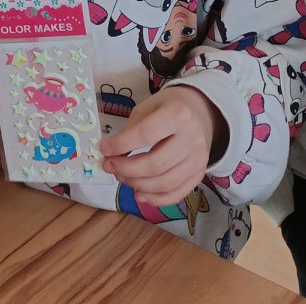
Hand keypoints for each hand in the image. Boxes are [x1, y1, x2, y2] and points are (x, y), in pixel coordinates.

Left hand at [100, 87, 227, 206]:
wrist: (200, 112)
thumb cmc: (169, 106)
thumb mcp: (148, 106)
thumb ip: (131, 129)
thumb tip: (112, 154)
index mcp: (178, 114)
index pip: (146, 134)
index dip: (122, 145)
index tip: (104, 149)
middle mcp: (192, 138)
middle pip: (155, 164)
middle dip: (127, 169)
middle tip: (110, 166)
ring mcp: (199, 159)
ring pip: (164, 183)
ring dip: (137, 184)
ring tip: (122, 176)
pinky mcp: (200, 174)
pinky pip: (176, 194)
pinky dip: (155, 199)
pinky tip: (139, 193)